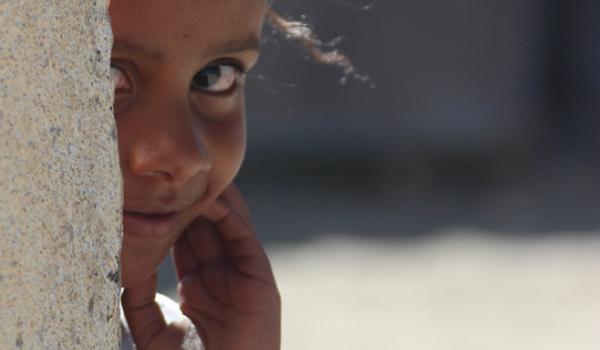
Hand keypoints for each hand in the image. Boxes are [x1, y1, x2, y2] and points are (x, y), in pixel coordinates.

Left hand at [121, 184, 280, 349]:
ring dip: (214, 199)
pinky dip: (232, 216)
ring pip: (227, 226)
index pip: (185, 240)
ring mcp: (242, 274)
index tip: (153, 190)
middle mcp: (221, 275)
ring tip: (197, 172)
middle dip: (191, 200)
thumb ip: (139, 298)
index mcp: (199, 286)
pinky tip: (215, 196)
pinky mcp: (260, 277)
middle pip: (206, 227)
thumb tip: (124, 263)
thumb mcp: (152, 329)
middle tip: (174, 171)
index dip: (172, 215)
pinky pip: (244, 239)